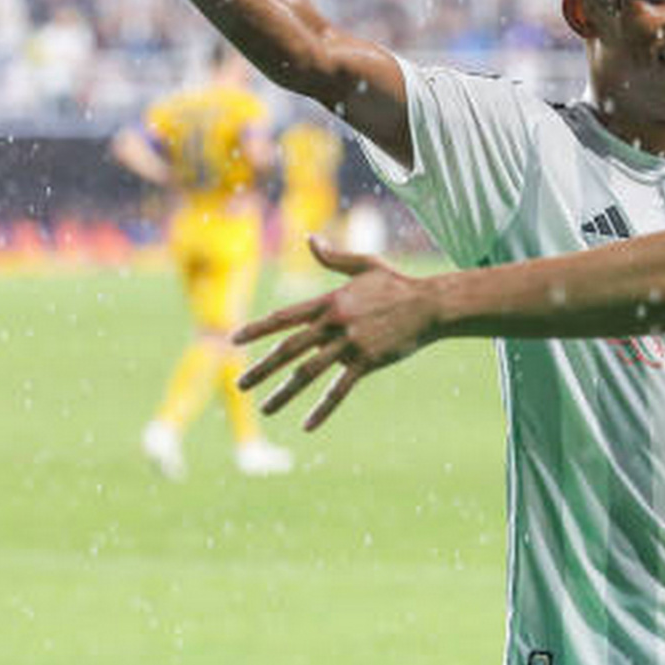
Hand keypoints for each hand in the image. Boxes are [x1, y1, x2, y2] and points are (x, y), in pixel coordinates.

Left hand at [233, 237, 435, 429]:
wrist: (430, 305)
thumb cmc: (398, 284)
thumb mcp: (365, 264)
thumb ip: (334, 257)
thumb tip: (311, 239)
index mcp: (330, 301)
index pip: (284, 317)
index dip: (257, 329)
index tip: (234, 340)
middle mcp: (335, 323)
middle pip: (289, 349)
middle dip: (261, 369)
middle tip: (240, 385)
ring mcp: (351, 344)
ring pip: (309, 372)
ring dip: (284, 393)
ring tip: (265, 409)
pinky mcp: (367, 362)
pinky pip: (340, 389)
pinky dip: (323, 409)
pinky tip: (308, 426)